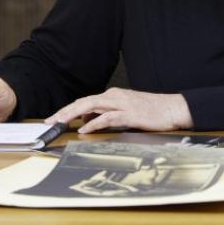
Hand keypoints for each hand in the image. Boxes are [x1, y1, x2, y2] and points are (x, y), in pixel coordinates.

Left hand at [45, 88, 192, 132]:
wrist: (174, 108)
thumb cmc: (152, 111)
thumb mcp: (125, 112)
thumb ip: (106, 114)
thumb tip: (87, 121)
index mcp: (113, 95)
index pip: (85, 101)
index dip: (68, 109)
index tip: (55, 118)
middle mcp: (115, 97)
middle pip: (84, 102)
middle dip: (65, 111)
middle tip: (49, 121)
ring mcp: (122, 104)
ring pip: (91, 106)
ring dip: (73, 114)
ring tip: (60, 122)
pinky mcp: (130, 114)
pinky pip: (108, 117)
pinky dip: (94, 123)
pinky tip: (85, 129)